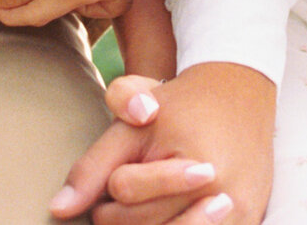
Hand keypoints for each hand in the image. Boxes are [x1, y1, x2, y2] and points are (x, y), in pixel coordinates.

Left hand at [51, 61, 274, 224]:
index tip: (117, 174)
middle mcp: (221, 195)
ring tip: (145, 204)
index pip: (123, 190)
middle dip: (121, 213)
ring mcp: (237, 214)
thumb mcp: (134, 124)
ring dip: (147, 224)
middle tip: (125, 192)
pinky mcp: (248, 223)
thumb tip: (59, 210)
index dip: (108, 185)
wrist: (241, 95)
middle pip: (144, 224)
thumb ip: (93, 166)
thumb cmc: (180, 106)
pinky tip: (167, 213)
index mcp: (193, 163)